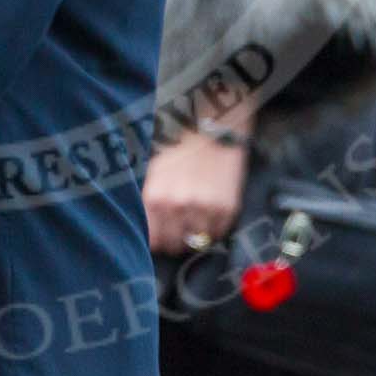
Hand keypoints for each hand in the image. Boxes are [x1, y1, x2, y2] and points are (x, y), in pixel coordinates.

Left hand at [144, 128, 248, 256]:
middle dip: (175, 239)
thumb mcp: (153, 173)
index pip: (153, 240)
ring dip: (195, 233)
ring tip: (196, 216)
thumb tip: (149, 234)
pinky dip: (214, 227)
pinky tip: (210, 211)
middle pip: (174, 245)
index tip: (161, 236)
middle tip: (179, 227)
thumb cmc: (178, 150)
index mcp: (155, 197)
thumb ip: (149, 203)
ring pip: (197, 241)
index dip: (157, 241)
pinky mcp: (226, 208)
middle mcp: (178, 206)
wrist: (211, 130)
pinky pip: (218, 233)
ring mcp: (203, 209)